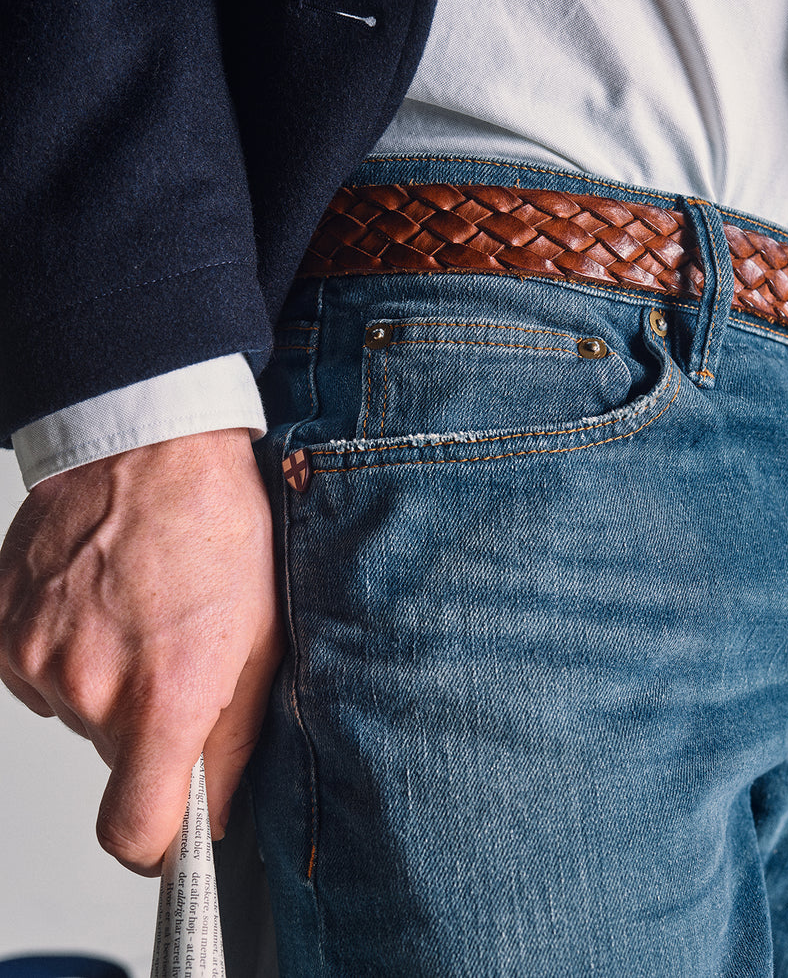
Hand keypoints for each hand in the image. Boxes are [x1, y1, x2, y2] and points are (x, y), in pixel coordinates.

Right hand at [0, 428, 284, 875]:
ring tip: (141, 611)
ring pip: (76, 709)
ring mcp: (34, 653)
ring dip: (106, 679)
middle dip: (145, 725)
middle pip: (112, 758)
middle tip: (175, 653)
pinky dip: (69, 648)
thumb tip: (217, 814)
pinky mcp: (1, 624)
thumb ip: (237, 742)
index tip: (170, 828)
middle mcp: (88, 686)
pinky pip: (38, 669)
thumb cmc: (216, 524)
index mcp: (163, 697)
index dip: (155, 844)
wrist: (149, 441)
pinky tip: (102, 598)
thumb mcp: (262, 636)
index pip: (133, 832)